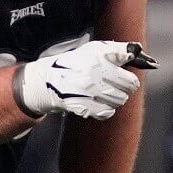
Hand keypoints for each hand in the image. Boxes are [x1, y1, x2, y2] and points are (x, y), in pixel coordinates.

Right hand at [14, 41, 143, 120]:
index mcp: (99, 58)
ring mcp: (89, 92)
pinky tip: (101, 104)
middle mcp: (95, 74)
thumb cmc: (74, 64)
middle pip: (129, 85)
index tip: (124, 71)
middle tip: (118, 85)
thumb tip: (136, 54)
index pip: (128, 61)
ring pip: (119, 100)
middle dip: (126, 86)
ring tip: (106, 94)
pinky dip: (106, 110)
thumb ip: (117, 49)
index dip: (130, 68)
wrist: (47, 81)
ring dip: (116, 98)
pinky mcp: (83, 107)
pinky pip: (106, 112)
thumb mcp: (94, 49)